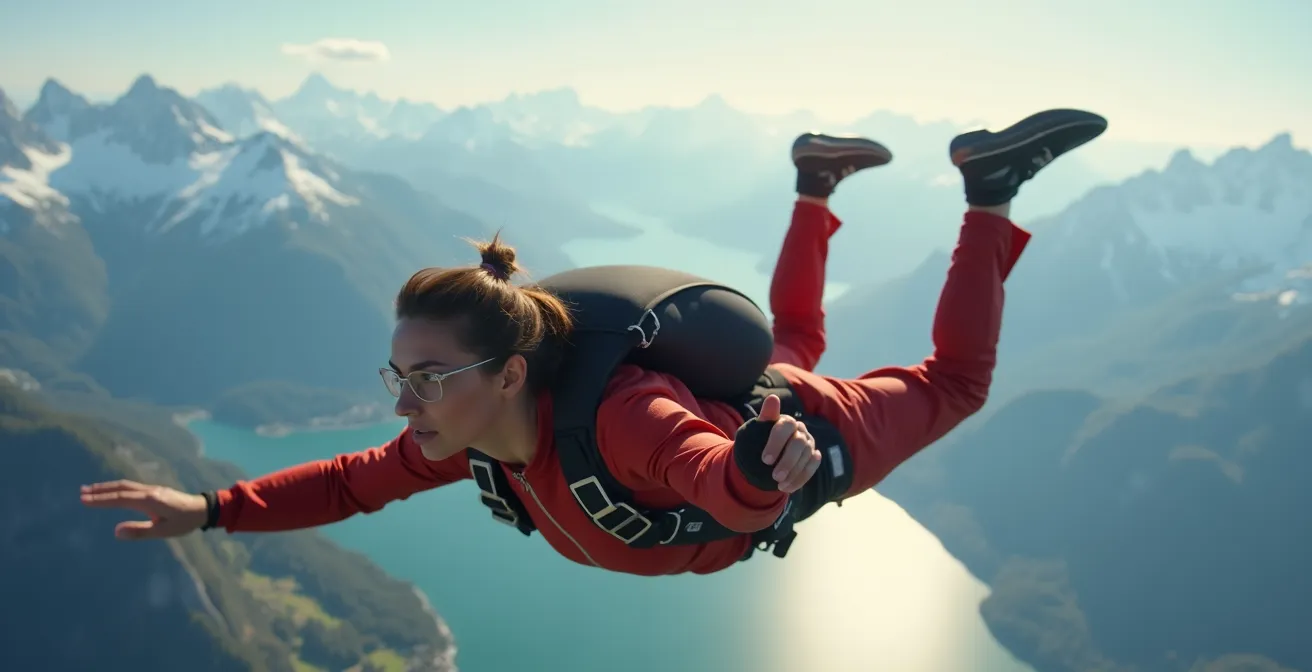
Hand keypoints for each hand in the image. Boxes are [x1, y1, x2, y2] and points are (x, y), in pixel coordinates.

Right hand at [79, 480, 209, 539]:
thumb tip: (116, 532)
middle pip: (120, 488)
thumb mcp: (163, 532)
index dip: (101, 500)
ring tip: (91, 489)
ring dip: (107, 487)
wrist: (203, 509)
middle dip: (100, 490)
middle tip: (81, 492)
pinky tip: (113, 491)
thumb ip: (140, 531)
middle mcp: (149, 491)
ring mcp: (152, 489)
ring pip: (126, 485)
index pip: (119, 499)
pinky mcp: (155, 491)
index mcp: (149, 501)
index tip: (83, 500)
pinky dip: (118, 487)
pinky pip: (132, 487)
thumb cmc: (184, 522)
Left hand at [756, 394, 821, 493]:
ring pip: (807, 457)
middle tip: (774, 476)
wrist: (765, 457)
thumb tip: (773, 398)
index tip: (765, 460)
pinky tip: (788, 487)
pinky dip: (800, 479)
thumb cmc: (760, 440)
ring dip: (793, 473)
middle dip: (787, 461)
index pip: (786, 426)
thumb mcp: (758, 430)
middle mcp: (801, 431)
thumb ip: (767, 415)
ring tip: (779, 484)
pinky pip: (812, 467)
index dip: (776, 443)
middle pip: (799, 444)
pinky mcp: (813, 457)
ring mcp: (809, 444)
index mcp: (787, 421)